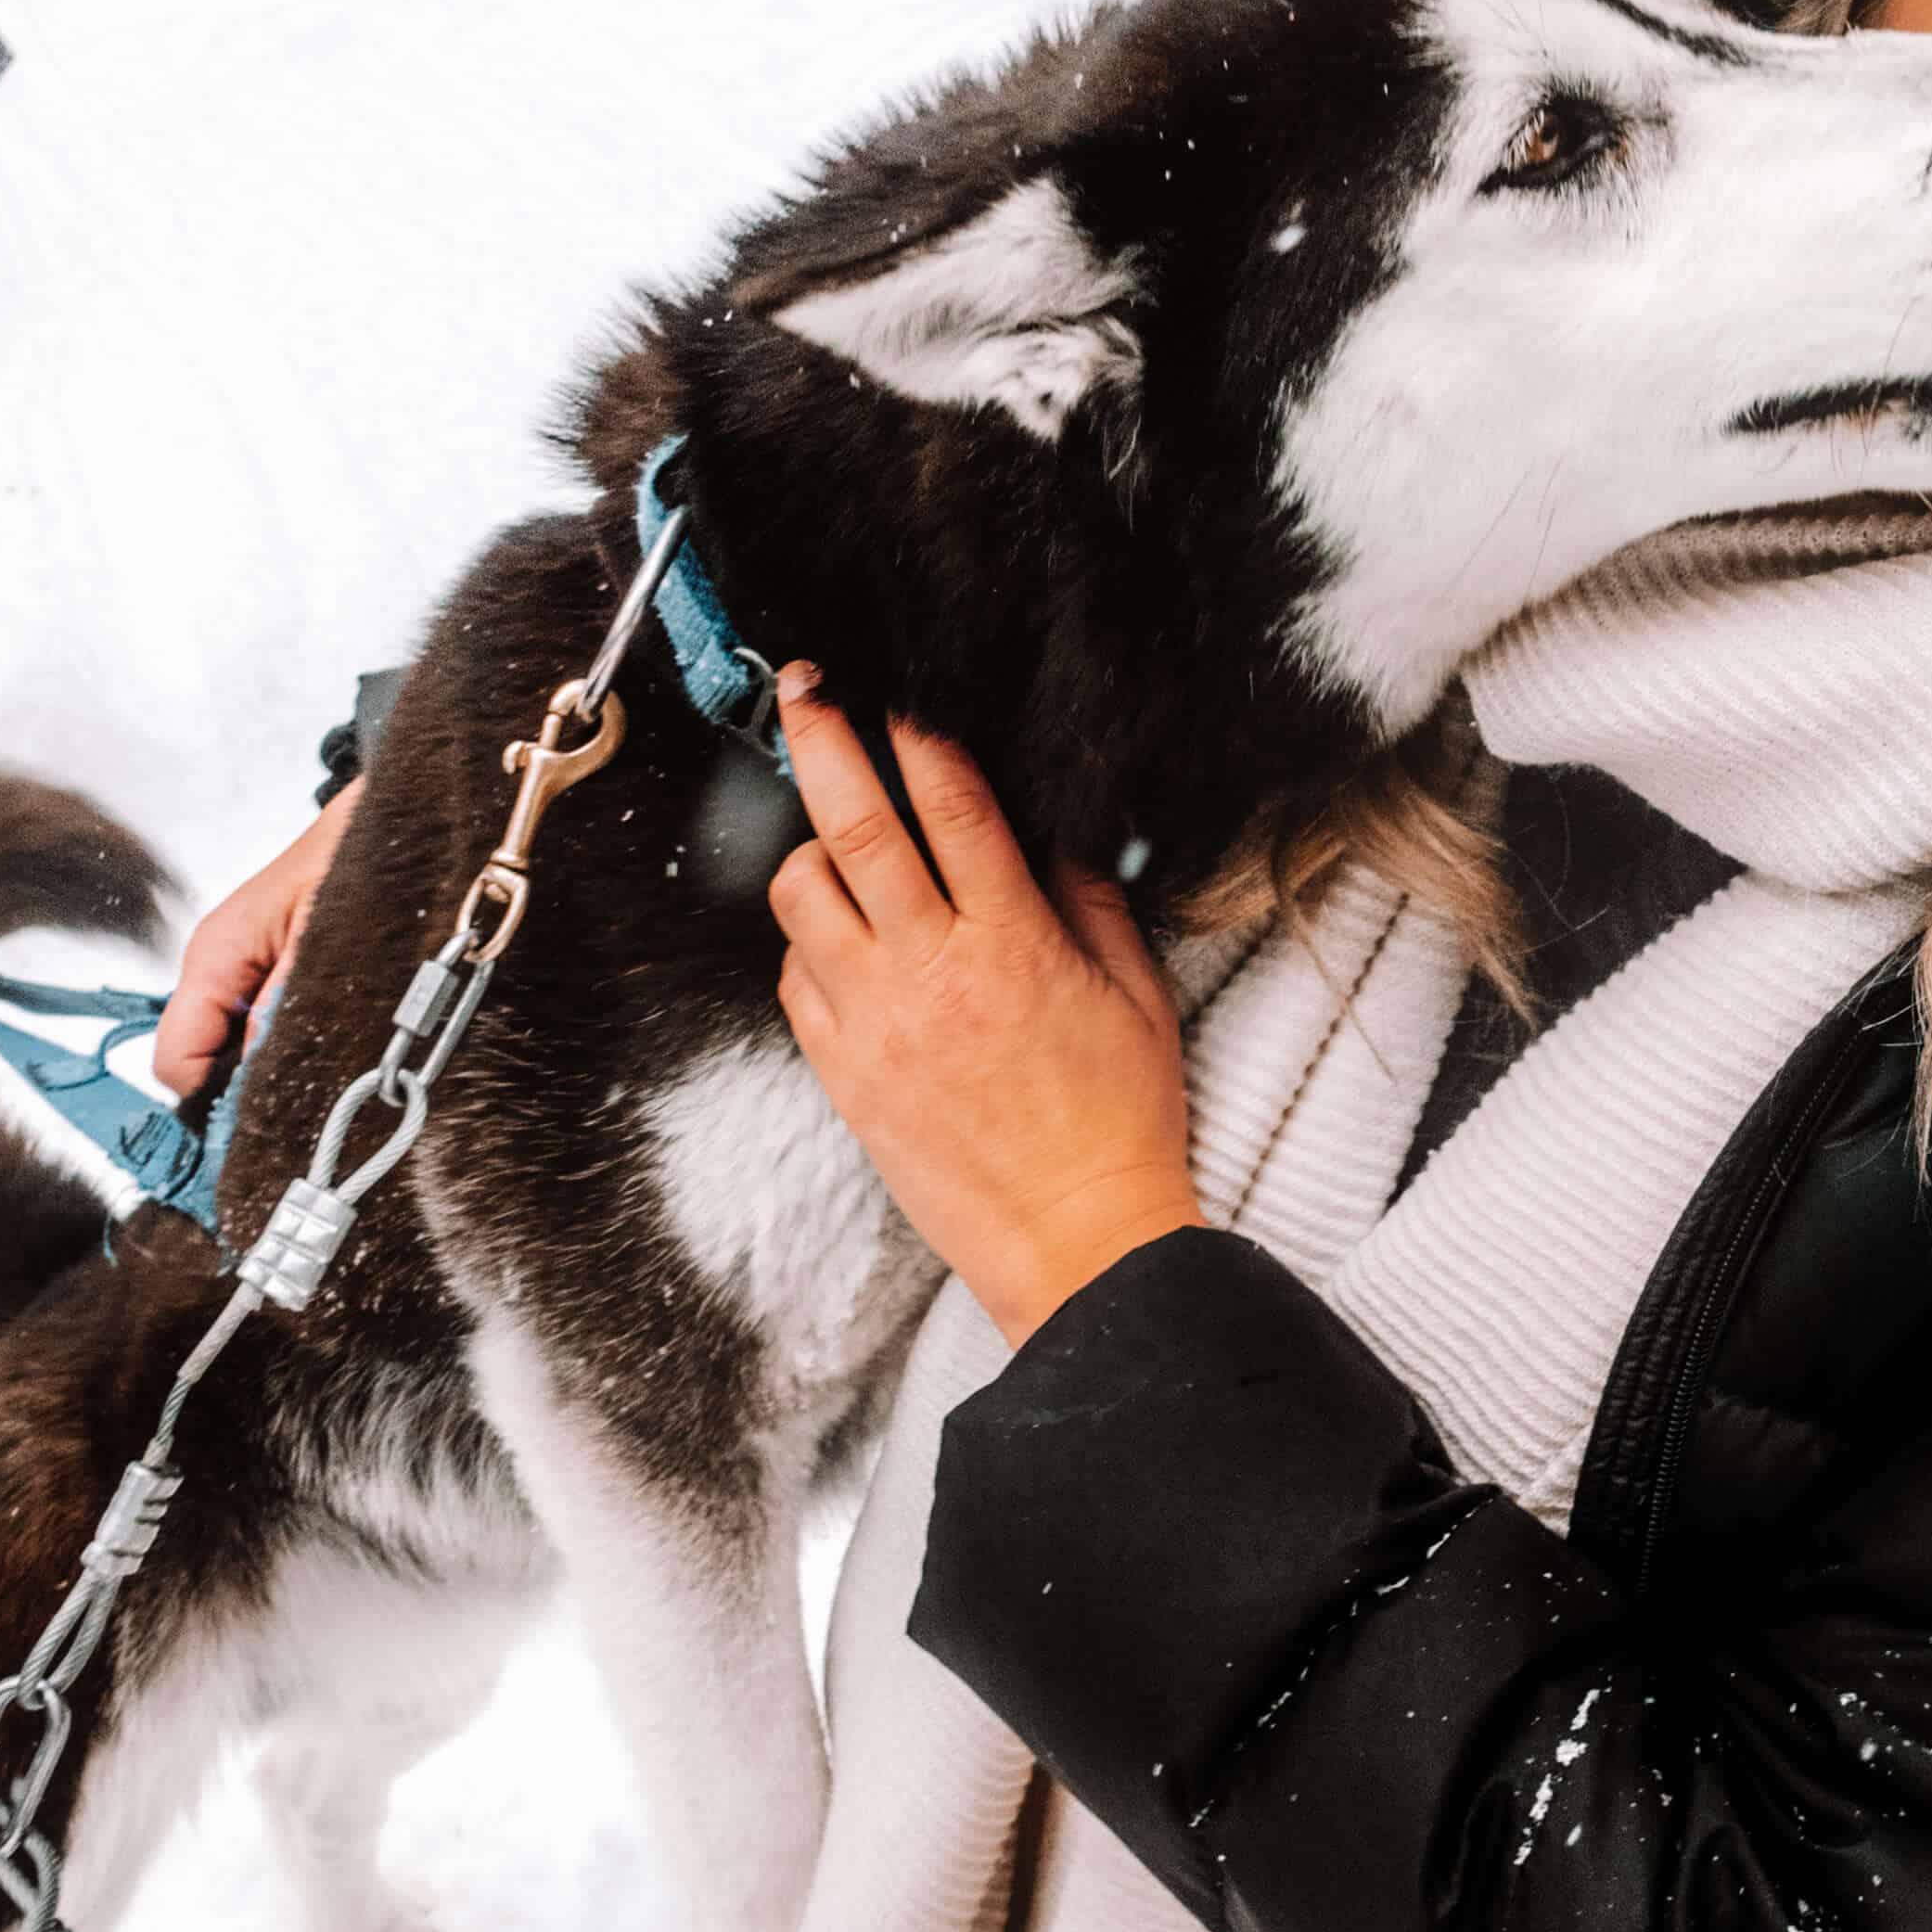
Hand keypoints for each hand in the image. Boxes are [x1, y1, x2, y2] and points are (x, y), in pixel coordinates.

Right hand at [152, 783, 359, 1096]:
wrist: (391, 820)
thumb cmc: (357, 859)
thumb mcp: (324, 938)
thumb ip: (285, 1006)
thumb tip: (257, 1076)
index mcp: (213, 957)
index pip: (176, 1063)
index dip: (212, 1104)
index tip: (265, 1125)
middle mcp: (218, 970)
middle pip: (204, 1068)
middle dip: (247, 1096)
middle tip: (312, 1107)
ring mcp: (244, 976)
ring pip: (238, 1057)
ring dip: (278, 1075)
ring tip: (336, 1076)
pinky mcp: (274, 977)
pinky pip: (267, 1034)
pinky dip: (295, 1052)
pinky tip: (340, 1050)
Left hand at [767, 672, 1201, 1350]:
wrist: (1073, 1240)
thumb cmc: (1116, 1124)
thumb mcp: (1136, 997)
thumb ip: (1090, 903)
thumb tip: (1057, 830)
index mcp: (1014, 944)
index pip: (955, 808)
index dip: (922, 736)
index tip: (900, 691)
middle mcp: (932, 973)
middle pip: (857, 828)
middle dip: (823, 745)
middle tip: (804, 691)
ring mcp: (875, 1023)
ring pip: (804, 898)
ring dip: (811, 851)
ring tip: (834, 839)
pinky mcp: (843, 1072)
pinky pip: (795, 978)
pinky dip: (810, 941)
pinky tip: (844, 938)